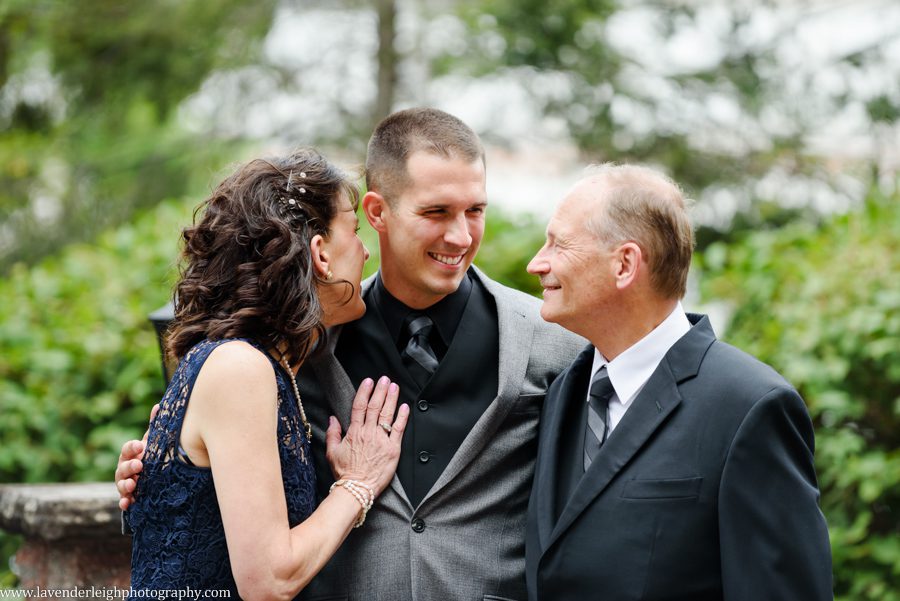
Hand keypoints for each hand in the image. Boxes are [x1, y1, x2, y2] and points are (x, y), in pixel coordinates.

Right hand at [115, 403, 158, 509]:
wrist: (155, 476)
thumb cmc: (153, 455)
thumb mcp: (154, 442)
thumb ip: (155, 426)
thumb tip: (158, 406)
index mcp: (131, 454)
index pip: (127, 449)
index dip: (132, 447)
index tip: (140, 445)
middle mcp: (125, 468)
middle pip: (123, 467)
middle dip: (130, 466)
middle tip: (139, 465)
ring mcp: (125, 483)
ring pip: (121, 484)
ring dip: (125, 485)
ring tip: (132, 485)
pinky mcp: (129, 497)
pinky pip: (124, 500)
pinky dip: (124, 502)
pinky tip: (127, 503)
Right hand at [325, 376, 408, 496]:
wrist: (357, 489)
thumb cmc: (344, 473)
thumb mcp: (332, 452)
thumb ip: (333, 433)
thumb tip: (332, 418)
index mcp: (354, 432)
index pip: (359, 407)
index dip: (364, 392)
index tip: (368, 381)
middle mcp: (368, 433)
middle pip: (375, 406)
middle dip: (380, 390)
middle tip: (384, 379)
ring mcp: (381, 440)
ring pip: (387, 414)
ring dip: (391, 398)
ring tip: (394, 386)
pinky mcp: (393, 449)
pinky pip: (398, 429)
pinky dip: (402, 417)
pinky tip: (404, 406)